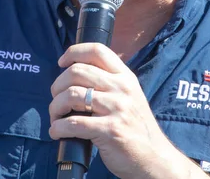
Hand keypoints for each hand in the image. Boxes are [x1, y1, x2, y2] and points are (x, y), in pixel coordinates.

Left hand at [49, 43, 206, 178]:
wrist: (154, 157)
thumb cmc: (136, 127)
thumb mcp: (129, 96)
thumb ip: (109, 83)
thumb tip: (75, 74)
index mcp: (125, 76)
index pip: (97, 50)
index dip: (74, 52)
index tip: (62, 63)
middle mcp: (122, 88)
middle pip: (77, 71)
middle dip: (58, 85)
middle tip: (56, 99)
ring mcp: (117, 108)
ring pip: (71, 95)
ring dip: (55, 107)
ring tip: (56, 117)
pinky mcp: (110, 130)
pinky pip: (73, 123)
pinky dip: (58, 128)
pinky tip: (57, 132)